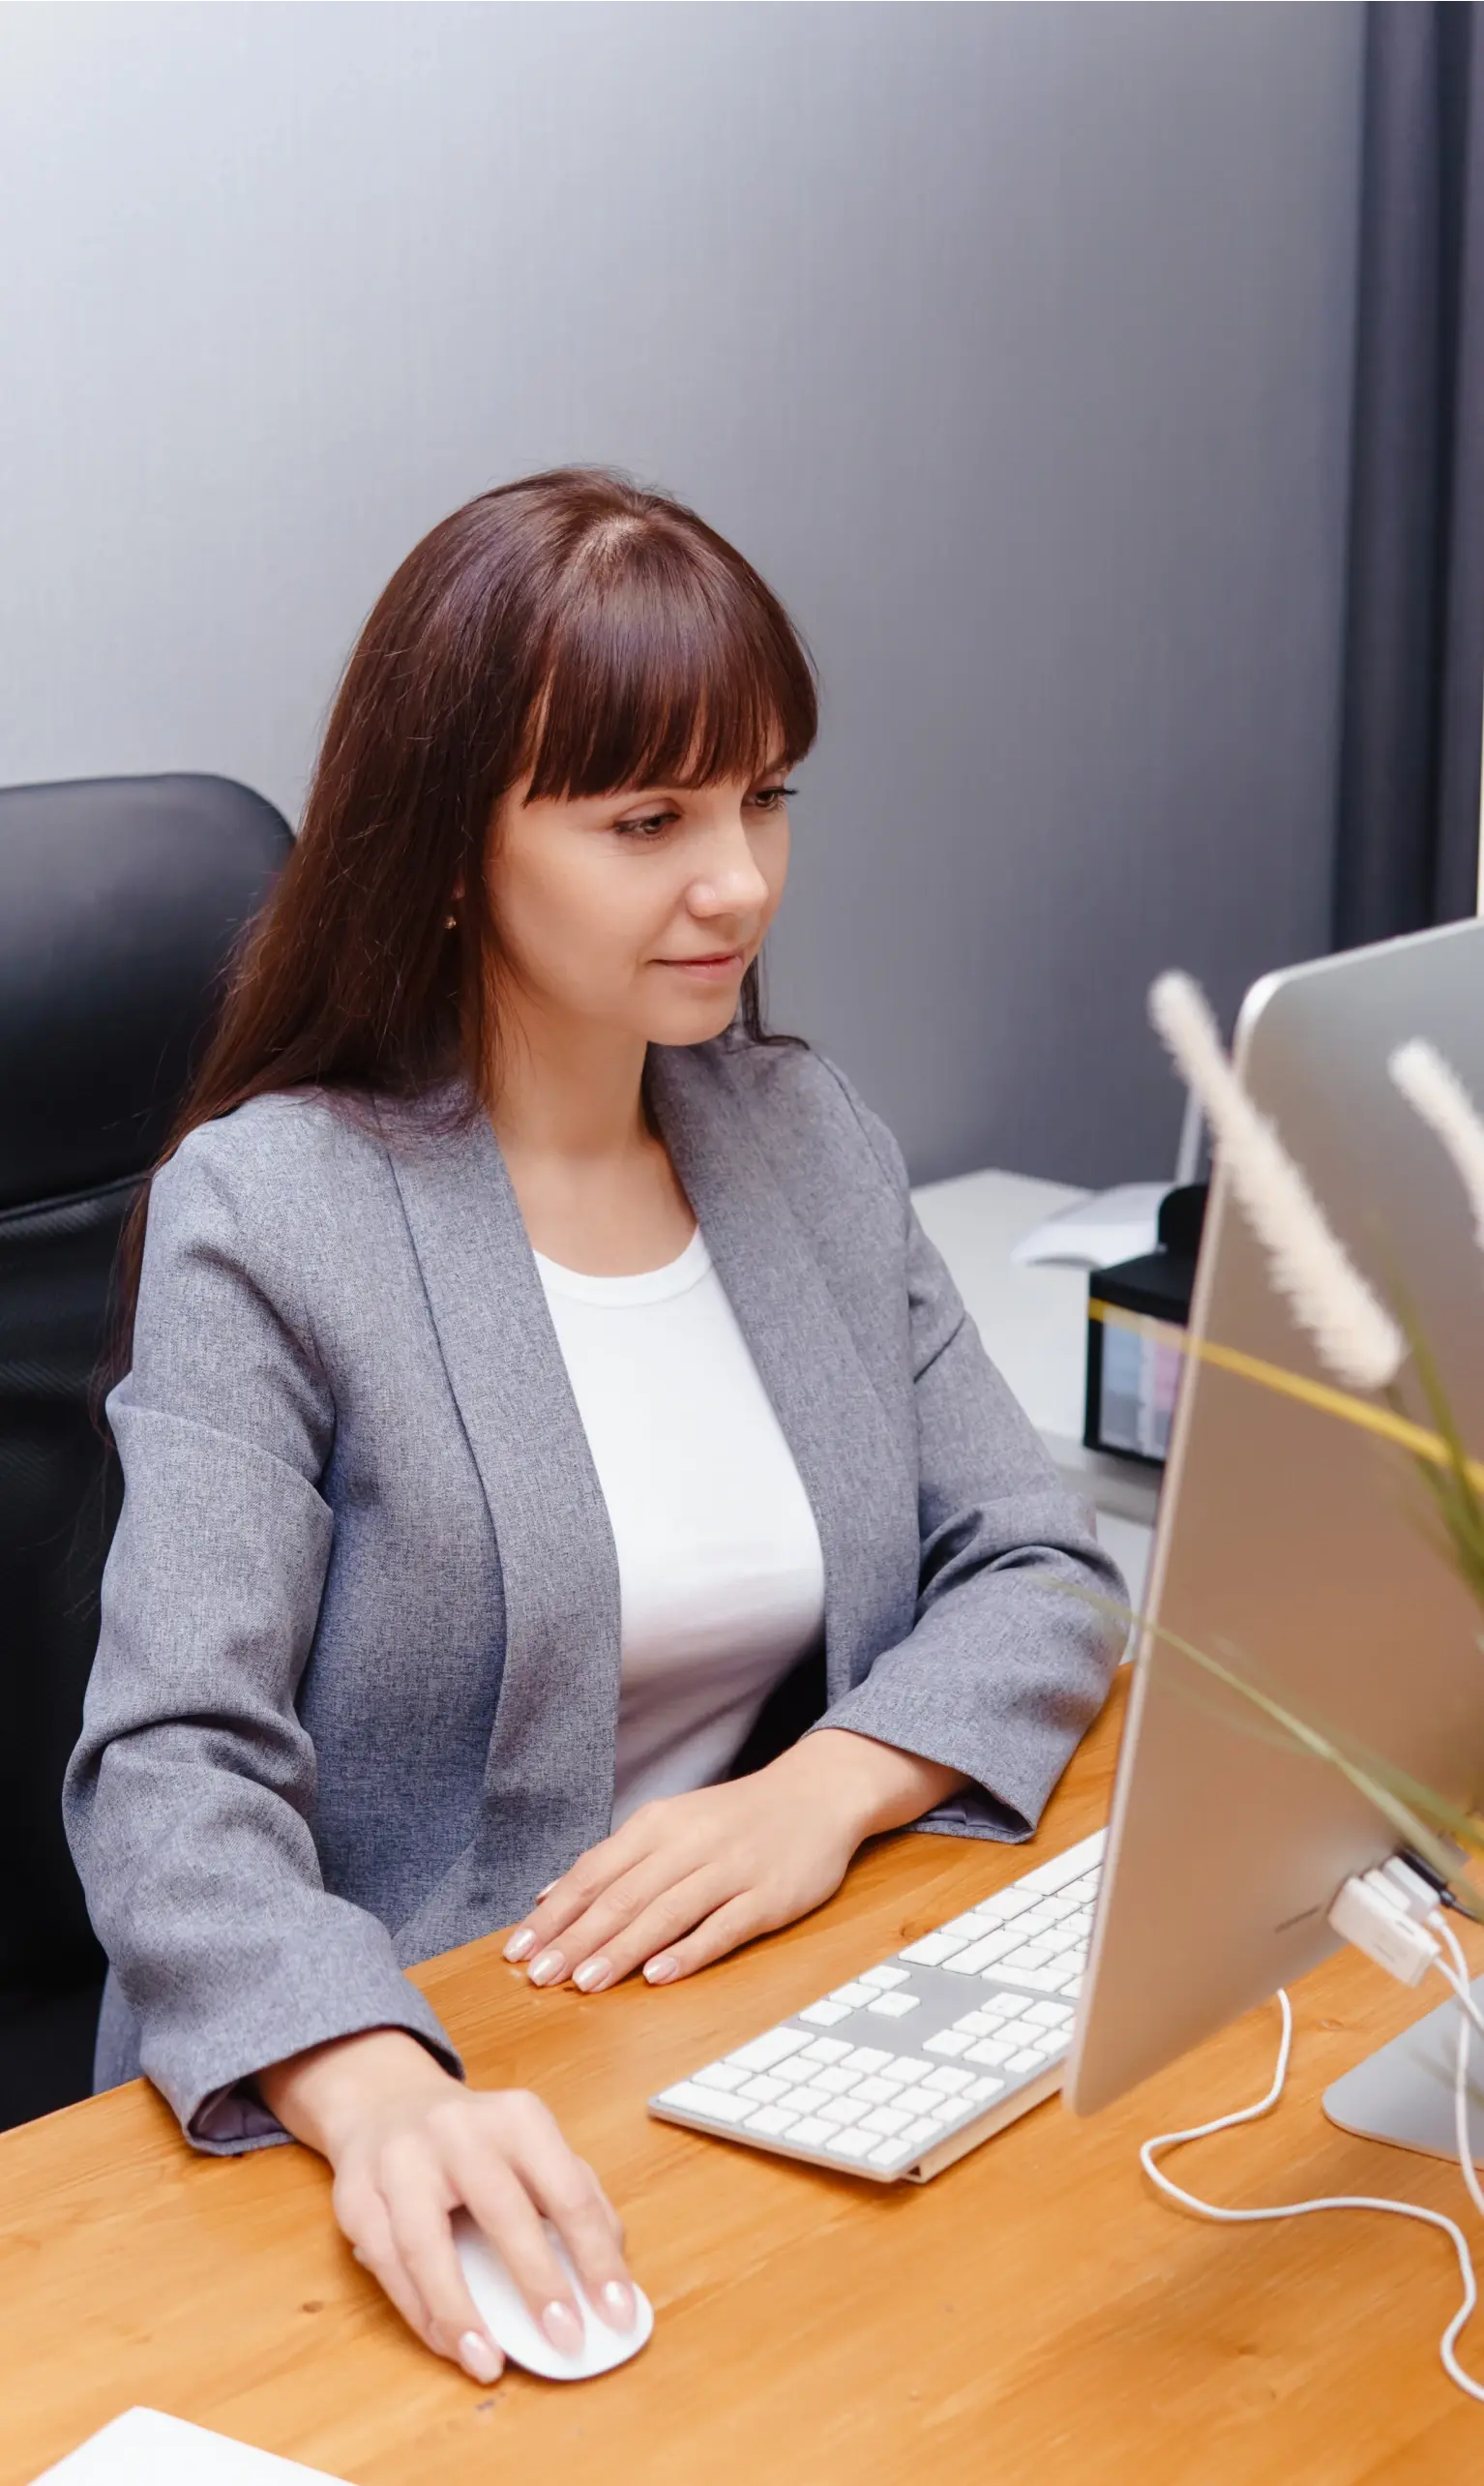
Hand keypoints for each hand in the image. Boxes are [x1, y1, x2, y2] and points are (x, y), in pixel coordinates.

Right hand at [256, 2029, 634, 2383]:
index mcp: (516, 2118)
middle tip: (565, 2340)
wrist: (385, 2102)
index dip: (596, 2256)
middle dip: (537, 2282)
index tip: (618, 2311)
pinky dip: (419, 2312)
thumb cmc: (475, 2141)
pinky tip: (448, 2343)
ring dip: (459, 2312)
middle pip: (501, 2209)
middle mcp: (457, 2130)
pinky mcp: (356, 2196)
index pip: (567, 2190)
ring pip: (425, 2243)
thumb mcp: (531, 2146)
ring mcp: (400, 2160)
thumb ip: (576, 2194)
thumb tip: (613, 2266)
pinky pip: (387, 2265)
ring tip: (488, 2362)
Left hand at [503, 1728, 966, 1992]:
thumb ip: (612, 1861)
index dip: (555, 1915)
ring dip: (622, 1950)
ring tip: (585, 1983)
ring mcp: (730, 1871)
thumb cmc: (734, 1818)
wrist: (817, 1794)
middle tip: (540, 1978)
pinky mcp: (767, 1898)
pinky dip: (689, 1952)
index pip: (594, 1873)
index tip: (519, 1951)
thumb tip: (548, 1898)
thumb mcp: (669, 1825)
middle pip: (623, 1897)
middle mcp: (688, 1845)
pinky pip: (723, 1928)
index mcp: (658, 1825)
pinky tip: (659, 1975)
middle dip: (577, 1940)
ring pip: (665, 1913)